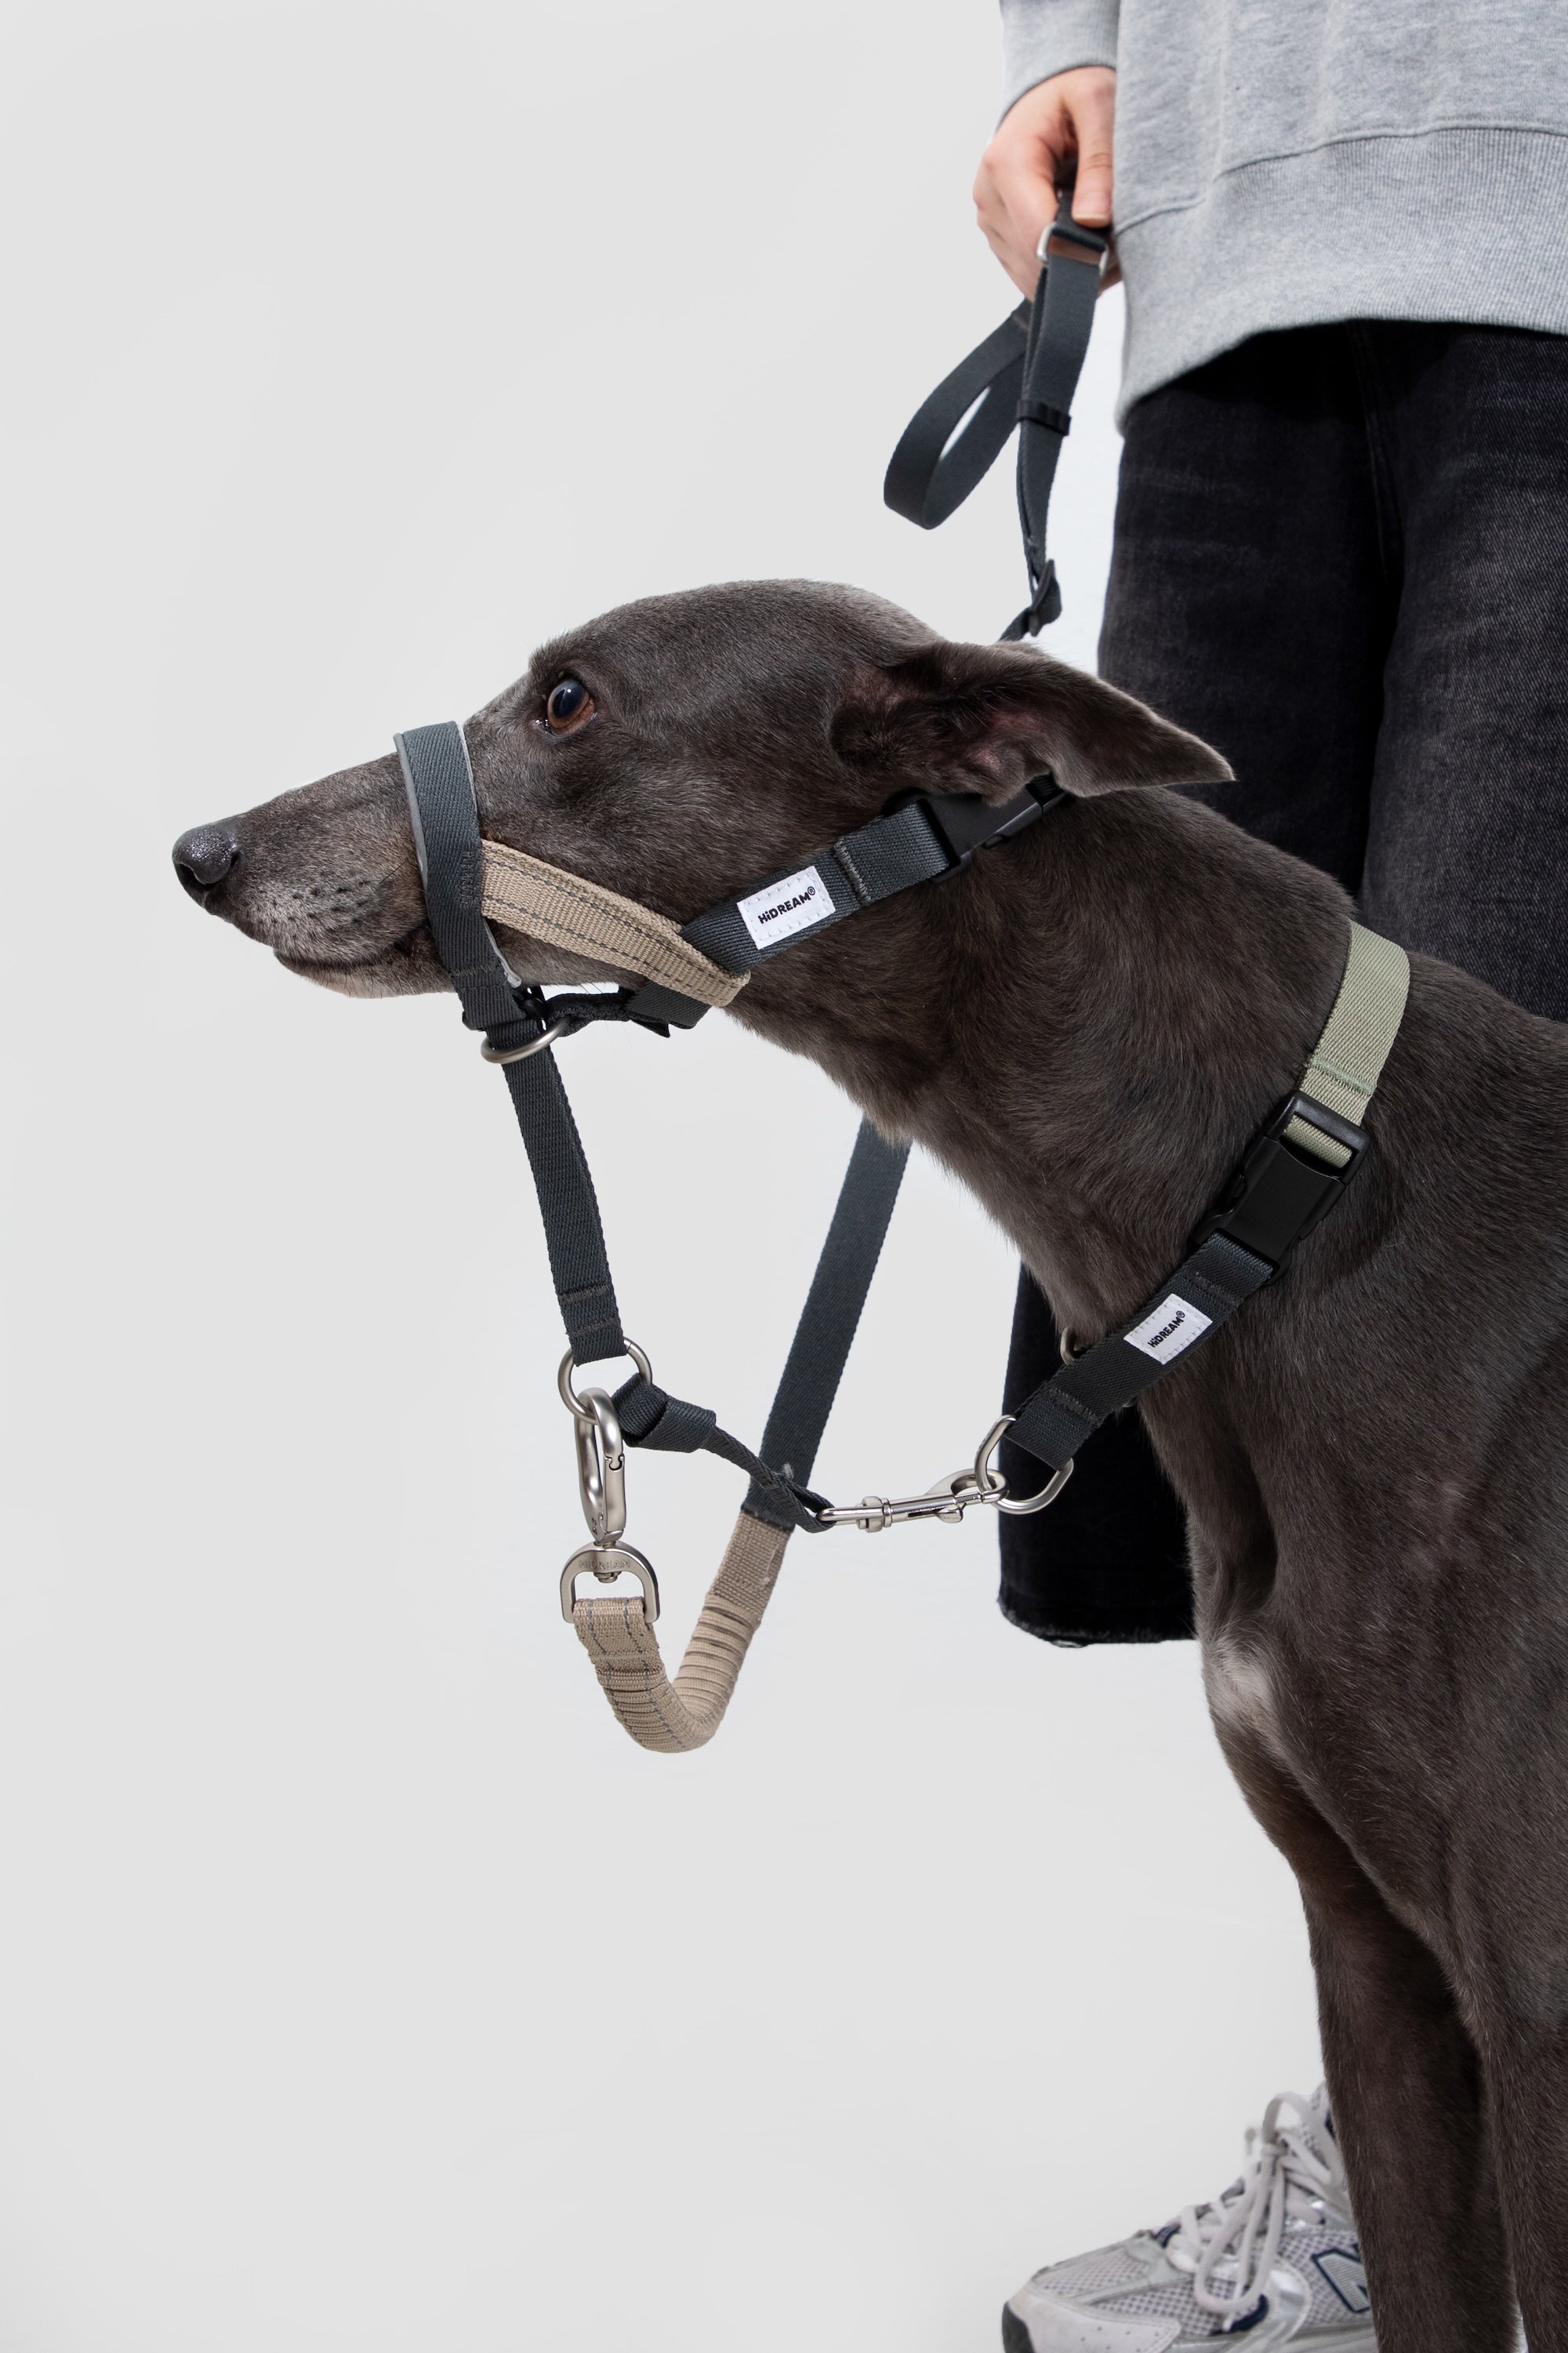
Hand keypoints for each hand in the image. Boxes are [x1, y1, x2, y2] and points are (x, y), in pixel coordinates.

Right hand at [974, 67, 1116, 297]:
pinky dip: (1061, 264)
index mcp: (1007, 162)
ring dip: (1071, 265)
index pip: (1039, 235)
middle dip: (1079, 260)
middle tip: (1118, 237)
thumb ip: (1100, 161)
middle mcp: (989, 195)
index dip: (1080, 252)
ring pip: (1032, 274)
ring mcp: (990, 219)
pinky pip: (1030, 271)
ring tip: (1101, 232)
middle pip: (1035, 261)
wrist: (1051, 91)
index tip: (1116, 247)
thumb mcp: (1098, 104)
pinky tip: (1082, 236)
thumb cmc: (1076, 89)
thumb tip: (1094, 221)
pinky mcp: (998, 234)